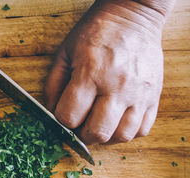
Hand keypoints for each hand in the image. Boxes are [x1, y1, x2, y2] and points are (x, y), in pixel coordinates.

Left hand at [45, 0, 173, 144]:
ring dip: (105, 135)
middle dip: (82, 134)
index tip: (64, 114)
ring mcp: (139, 93)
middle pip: (96, 132)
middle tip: (80, 124)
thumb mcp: (66, 52)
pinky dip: (127, 131)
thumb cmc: (97, 32)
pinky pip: (142, 129)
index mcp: (90, 73)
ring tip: (99, 123)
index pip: (69, 116)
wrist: (133, 16)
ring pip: (121, 135)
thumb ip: (54, 84)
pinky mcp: (154, 96)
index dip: (62, 120)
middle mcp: (116, 86)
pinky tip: (117, 120)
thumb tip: (50, 111)